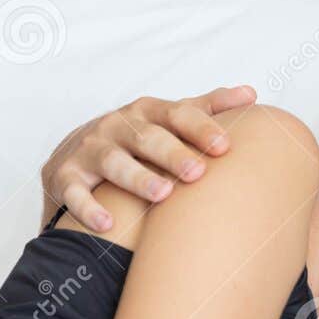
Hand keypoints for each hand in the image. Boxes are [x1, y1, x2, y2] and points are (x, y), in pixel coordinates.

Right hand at [41, 86, 256, 231]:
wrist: (74, 152)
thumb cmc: (135, 137)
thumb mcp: (167, 118)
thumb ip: (207, 106)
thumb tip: (252, 94)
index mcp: (147, 112)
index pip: (177, 115)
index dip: (201, 128)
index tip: (226, 145)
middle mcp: (117, 126)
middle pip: (147, 138)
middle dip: (172, 154)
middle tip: (198, 172)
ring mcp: (90, 151)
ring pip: (113, 162)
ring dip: (137, 177)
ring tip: (162, 194)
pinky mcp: (65, 177)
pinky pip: (75, 192)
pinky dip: (88, 208)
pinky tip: (108, 224)